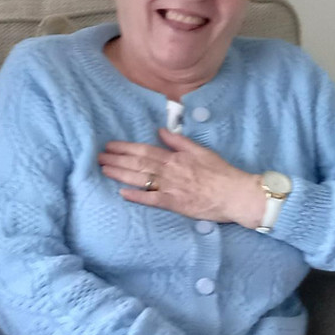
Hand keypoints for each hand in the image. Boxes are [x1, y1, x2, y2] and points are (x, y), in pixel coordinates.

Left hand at [100, 129, 265, 226]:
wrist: (235, 194)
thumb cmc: (221, 172)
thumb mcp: (201, 151)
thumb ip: (179, 141)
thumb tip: (160, 130)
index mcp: (175, 158)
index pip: (145, 150)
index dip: (125, 148)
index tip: (110, 145)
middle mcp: (170, 171)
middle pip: (138, 163)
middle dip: (116, 159)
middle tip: (98, 156)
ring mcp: (171, 188)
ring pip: (141, 179)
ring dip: (121, 174)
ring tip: (104, 169)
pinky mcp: (175, 204)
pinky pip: (152, 200)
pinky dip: (137, 196)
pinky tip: (122, 193)